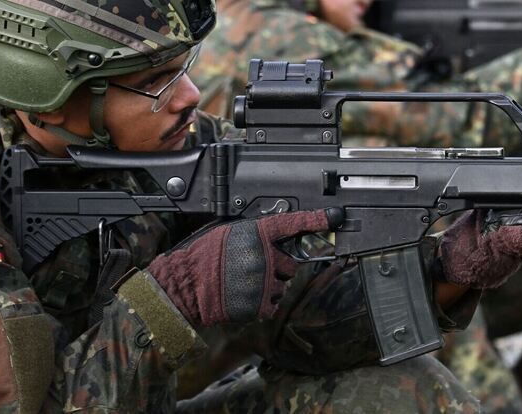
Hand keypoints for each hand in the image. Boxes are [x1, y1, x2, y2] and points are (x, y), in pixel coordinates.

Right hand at [147, 207, 343, 326]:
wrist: (185, 286)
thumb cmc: (203, 257)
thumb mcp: (229, 233)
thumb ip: (256, 234)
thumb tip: (275, 236)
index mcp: (257, 234)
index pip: (292, 224)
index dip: (317, 220)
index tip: (336, 217)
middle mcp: (264, 256)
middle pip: (291, 264)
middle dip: (278, 267)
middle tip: (253, 269)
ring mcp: (263, 281)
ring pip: (283, 286)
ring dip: (270, 286)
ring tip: (243, 284)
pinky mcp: (259, 304)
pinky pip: (272, 304)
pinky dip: (261, 304)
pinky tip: (243, 297)